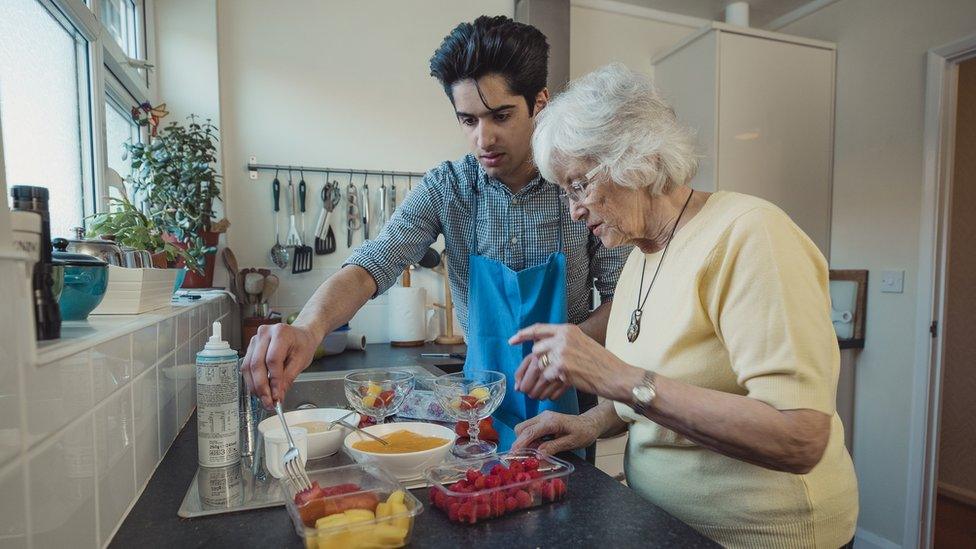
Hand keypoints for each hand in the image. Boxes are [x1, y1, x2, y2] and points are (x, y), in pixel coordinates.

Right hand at [241, 322, 318, 408]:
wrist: (301, 336)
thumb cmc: (303, 345)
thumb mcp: (301, 361)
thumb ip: (288, 379)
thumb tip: (278, 396)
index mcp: (281, 333)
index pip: (272, 360)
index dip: (273, 381)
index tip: (277, 396)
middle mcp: (264, 333)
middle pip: (257, 364)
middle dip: (261, 387)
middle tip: (268, 402)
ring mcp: (255, 340)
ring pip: (248, 367)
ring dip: (254, 386)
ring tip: (264, 399)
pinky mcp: (251, 347)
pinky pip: (246, 366)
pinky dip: (252, 381)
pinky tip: (260, 390)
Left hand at [509, 323, 637, 400]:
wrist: (617, 376)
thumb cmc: (602, 364)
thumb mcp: (583, 344)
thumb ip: (564, 343)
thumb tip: (542, 351)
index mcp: (568, 329)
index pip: (539, 328)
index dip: (523, 334)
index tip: (512, 340)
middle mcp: (563, 337)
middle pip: (536, 350)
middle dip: (533, 366)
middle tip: (530, 380)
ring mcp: (562, 351)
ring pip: (539, 365)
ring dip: (539, 379)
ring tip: (538, 390)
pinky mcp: (563, 367)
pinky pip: (547, 377)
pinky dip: (549, 386)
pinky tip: (554, 391)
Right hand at [511, 411, 599, 454]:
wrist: (590, 423)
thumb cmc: (584, 433)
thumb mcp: (571, 442)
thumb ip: (553, 447)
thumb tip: (538, 455)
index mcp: (551, 422)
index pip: (529, 432)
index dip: (519, 444)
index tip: (513, 454)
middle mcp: (544, 417)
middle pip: (522, 428)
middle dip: (519, 442)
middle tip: (522, 457)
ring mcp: (542, 417)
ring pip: (523, 428)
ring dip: (524, 441)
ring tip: (531, 453)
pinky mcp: (543, 420)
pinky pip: (530, 429)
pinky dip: (529, 439)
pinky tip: (537, 447)